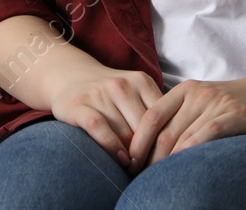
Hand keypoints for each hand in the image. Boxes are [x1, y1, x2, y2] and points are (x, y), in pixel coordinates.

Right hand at [45, 64, 164, 173]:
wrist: (71, 77)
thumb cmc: (110, 94)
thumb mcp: (135, 94)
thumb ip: (153, 112)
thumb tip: (174, 143)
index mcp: (141, 81)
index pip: (162, 115)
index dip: (167, 139)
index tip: (169, 157)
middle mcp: (122, 85)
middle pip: (145, 126)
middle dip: (151, 150)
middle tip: (153, 168)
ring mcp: (100, 94)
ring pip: (125, 131)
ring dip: (133, 154)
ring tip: (137, 169)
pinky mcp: (80, 106)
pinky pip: (100, 128)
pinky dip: (112, 146)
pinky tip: (120, 160)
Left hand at [126, 75, 245, 168]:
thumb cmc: (232, 104)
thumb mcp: (203, 103)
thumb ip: (180, 117)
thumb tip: (150, 147)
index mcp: (185, 90)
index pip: (152, 115)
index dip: (137, 141)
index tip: (129, 161)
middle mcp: (198, 94)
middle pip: (164, 132)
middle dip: (148, 158)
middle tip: (138, 177)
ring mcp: (216, 104)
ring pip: (181, 139)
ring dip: (165, 164)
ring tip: (156, 180)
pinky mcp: (233, 116)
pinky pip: (204, 137)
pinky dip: (189, 155)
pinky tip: (181, 169)